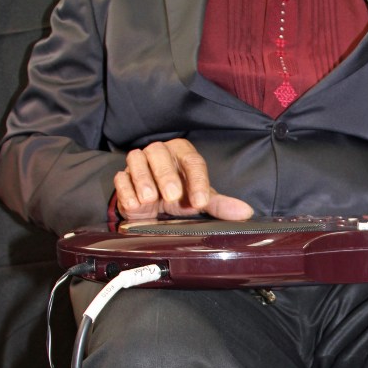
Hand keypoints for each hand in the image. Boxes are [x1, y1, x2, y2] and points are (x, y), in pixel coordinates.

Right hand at [114, 138, 253, 220]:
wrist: (153, 206)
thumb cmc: (180, 196)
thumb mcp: (199, 200)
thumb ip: (220, 205)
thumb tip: (245, 213)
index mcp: (183, 154)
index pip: (193, 162)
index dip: (197, 181)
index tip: (201, 202)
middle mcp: (160, 154)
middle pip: (160, 155)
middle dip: (166, 175)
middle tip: (172, 196)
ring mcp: (139, 163)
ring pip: (137, 160)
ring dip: (143, 179)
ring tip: (150, 198)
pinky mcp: (123, 177)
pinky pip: (121, 178)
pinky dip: (126, 190)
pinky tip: (135, 203)